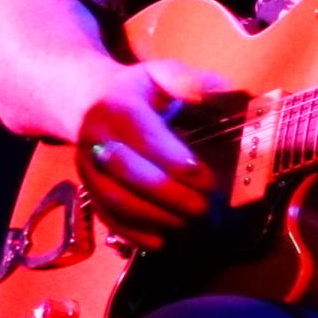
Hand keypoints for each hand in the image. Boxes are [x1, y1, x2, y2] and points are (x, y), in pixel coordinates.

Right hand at [73, 56, 231, 248]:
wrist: (89, 102)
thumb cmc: (139, 91)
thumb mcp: (162, 75)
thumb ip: (193, 83)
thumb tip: (229, 94)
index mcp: (118, 107)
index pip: (143, 136)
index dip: (173, 159)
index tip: (206, 178)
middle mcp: (96, 140)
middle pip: (128, 174)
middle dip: (168, 194)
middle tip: (204, 208)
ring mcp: (88, 169)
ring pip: (115, 200)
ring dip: (154, 218)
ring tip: (188, 225)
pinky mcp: (89, 191)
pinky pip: (107, 217)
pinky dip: (133, 234)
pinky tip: (161, 242)